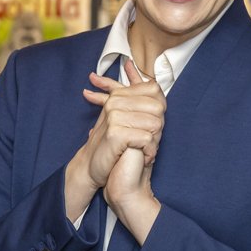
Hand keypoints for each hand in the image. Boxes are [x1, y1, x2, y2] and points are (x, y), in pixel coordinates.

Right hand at [79, 58, 165, 183]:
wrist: (91, 166)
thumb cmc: (112, 144)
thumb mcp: (122, 118)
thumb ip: (135, 100)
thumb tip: (154, 84)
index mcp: (118, 96)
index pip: (153, 89)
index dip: (159, 107)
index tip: (149, 122)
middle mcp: (115, 103)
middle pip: (158, 107)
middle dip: (158, 127)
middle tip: (147, 140)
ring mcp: (114, 117)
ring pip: (155, 124)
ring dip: (154, 142)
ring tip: (143, 149)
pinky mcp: (115, 133)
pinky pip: (147, 139)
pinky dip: (149, 152)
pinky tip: (143, 157)